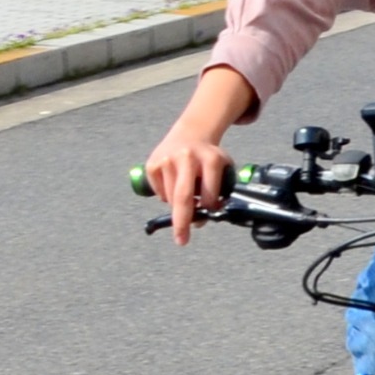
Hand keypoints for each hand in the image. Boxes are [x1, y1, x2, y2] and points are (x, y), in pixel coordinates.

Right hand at [145, 128, 232, 245]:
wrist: (190, 134)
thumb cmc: (208, 159)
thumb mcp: (222, 168)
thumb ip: (220, 191)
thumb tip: (202, 219)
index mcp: (211, 159)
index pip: (209, 196)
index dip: (208, 209)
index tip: (205, 217)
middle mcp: (187, 157)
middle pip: (183, 197)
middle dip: (182, 222)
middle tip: (182, 240)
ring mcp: (167, 159)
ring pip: (170, 198)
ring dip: (177, 206)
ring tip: (185, 193)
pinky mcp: (152, 163)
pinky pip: (158, 193)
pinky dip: (166, 196)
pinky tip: (173, 182)